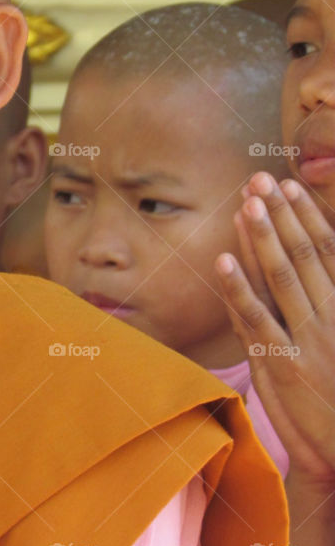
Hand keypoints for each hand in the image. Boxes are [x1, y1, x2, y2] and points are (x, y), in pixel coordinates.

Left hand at [216, 172, 334, 481]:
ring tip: (245, 205)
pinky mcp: (282, 365)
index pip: (329, 251)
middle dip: (280, 216)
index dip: (308, 217)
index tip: (290, 187)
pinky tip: (221, 261)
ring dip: (260, 239)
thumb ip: (332, 304)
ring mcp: (307, 341)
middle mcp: (332, 318)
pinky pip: (256, 320)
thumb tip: (321, 267)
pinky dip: (238, 289)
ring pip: (280, 279)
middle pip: (302, 256)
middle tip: (260, 179)